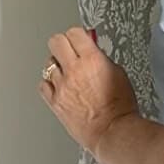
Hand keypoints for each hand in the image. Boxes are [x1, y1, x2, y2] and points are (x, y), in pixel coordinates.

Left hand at [39, 26, 138, 156]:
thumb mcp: (117, 71)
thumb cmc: (119, 105)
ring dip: (58, 65)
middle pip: (56, 42)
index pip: (74, 33)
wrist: (112, 130)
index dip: (78, 34)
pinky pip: (43, 85)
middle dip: (63, 43)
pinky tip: (59, 86)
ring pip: (48, 63)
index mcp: (92, 59)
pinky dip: (50, 83)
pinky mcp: (55, 102)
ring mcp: (62, 87)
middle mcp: (74, 71)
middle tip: (69, 49)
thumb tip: (91, 49)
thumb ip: (100, 57)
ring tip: (67, 72)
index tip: (80, 38)